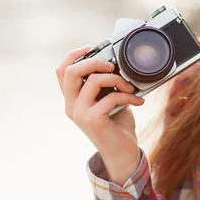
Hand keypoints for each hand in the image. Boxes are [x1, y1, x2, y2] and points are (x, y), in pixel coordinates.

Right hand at [56, 45, 144, 184]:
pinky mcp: (92, 120)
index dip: (72, 55)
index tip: (90, 47)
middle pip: (72, 72)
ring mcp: (80, 113)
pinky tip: (138, 101)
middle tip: (113, 66)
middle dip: (94, 62)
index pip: (61, 72)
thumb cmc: (116, 123)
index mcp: (73, 98)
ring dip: (117, 79)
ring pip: (94, 81)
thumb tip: (115, 63)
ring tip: (130, 87)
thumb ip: (105, 84)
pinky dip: (128, 95)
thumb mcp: (108, 98)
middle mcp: (71, 105)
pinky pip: (111, 97)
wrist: (122, 151)